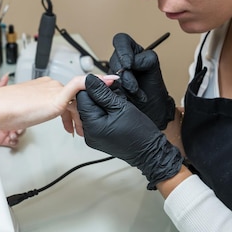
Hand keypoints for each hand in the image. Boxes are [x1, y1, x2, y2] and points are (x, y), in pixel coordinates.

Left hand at [0, 74, 24, 147]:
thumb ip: (0, 86)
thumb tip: (6, 76)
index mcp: (7, 110)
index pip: (20, 110)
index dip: (24, 111)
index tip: (26, 112)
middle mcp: (7, 120)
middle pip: (23, 122)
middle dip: (24, 124)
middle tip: (21, 124)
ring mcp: (5, 130)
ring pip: (20, 133)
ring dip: (20, 133)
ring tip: (16, 132)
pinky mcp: (2, 140)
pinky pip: (13, 142)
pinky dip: (14, 141)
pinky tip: (12, 138)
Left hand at [77, 74, 182, 189]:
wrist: (148, 151)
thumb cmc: (139, 132)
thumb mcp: (120, 106)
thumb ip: (102, 92)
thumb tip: (89, 80)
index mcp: (91, 125)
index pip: (82, 96)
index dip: (94, 86)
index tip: (107, 84)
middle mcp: (88, 133)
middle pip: (85, 103)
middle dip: (98, 95)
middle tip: (115, 95)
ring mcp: (92, 136)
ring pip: (90, 110)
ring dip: (102, 103)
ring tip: (117, 105)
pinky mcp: (97, 137)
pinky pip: (95, 119)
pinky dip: (104, 112)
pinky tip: (115, 113)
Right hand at [109, 33, 175, 129]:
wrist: (152, 113)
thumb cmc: (155, 93)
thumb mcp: (154, 72)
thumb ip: (146, 61)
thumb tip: (131, 61)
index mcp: (134, 52)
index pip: (121, 41)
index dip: (123, 51)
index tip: (129, 65)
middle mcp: (121, 61)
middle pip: (113, 58)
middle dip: (124, 74)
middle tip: (133, 86)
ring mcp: (113, 74)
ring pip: (108, 73)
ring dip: (122, 85)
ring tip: (134, 93)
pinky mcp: (107, 87)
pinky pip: (103, 86)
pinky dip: (115, 93)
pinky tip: (126, 98)